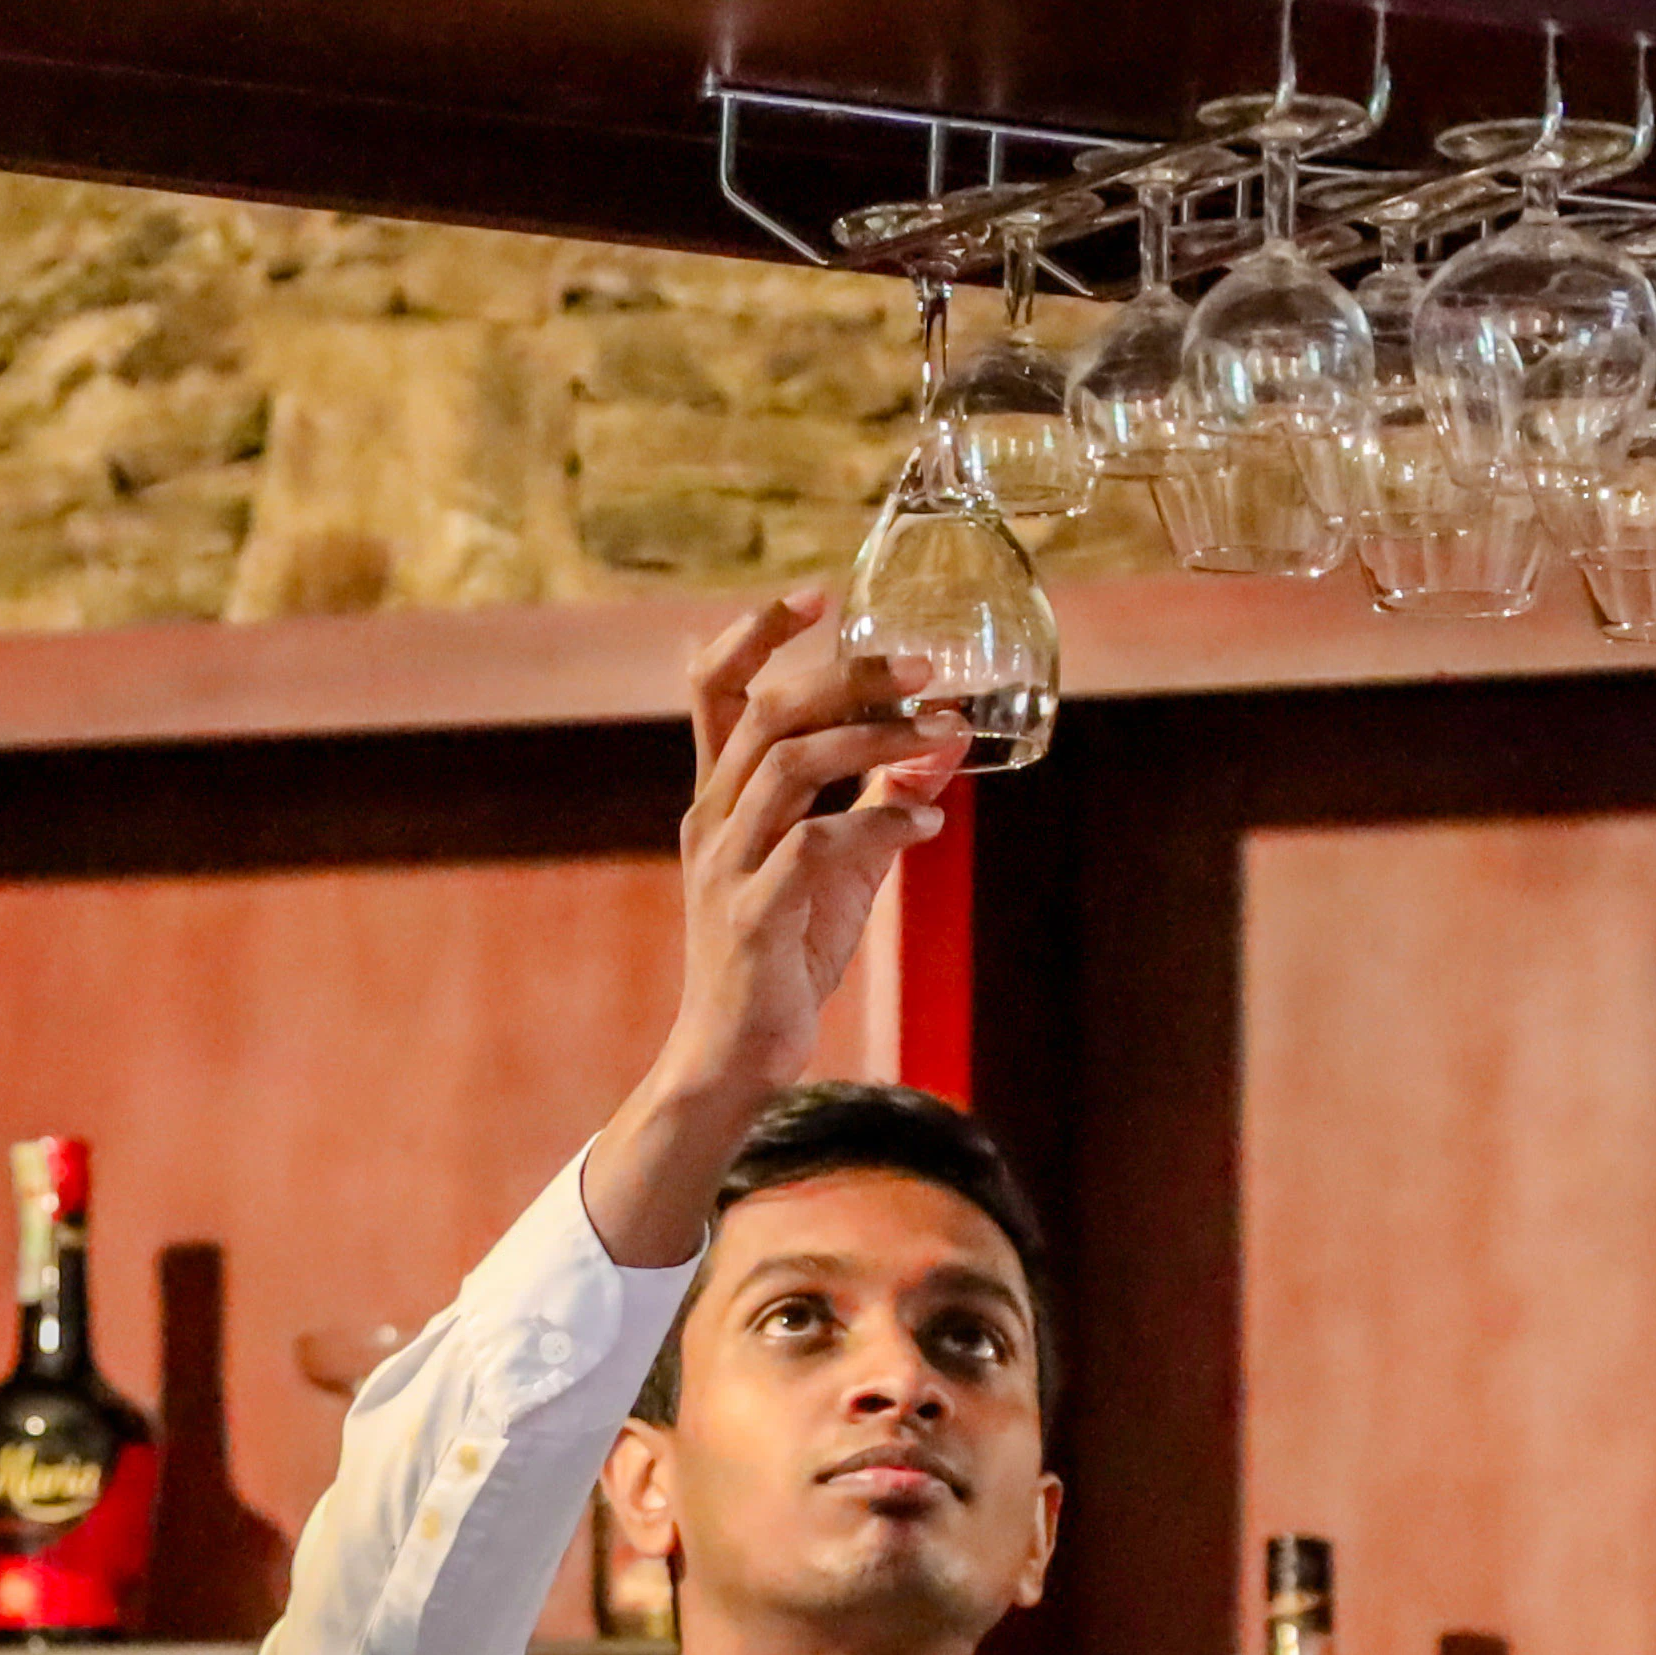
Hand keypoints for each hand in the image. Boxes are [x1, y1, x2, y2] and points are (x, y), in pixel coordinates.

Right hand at [583, 589, 956, 1268]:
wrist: (732, 1059)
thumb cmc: (781, 958)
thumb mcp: (838, 866)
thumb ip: (879, 798)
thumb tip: (943, 739)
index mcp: (720, 799)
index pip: (715, 691)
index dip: (758, 634)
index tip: (818, 595)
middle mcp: (713, 820)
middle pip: (767, 710)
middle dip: (849, 674)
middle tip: (924, 667)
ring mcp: (727, 866)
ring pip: (791, 765)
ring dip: (876, 739)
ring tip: (943, 734)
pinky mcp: (754, 916)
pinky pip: (817, 844)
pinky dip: (881, 822)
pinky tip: (927, 823)